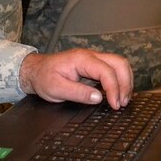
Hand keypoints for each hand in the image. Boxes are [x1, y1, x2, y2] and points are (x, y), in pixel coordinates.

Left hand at [18, 49, 132, 109]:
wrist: (34, 70)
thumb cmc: (43, 77)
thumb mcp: (56, 88)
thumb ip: (78, 92)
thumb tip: (98, 97)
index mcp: (81, 59)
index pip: (106, 71)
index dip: (114, 89)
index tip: (114, 105)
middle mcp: (89, 56)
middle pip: (119, 63)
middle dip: (125, 83)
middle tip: (123, 103)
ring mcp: (92, 59)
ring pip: (119, 64)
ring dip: (125, 81)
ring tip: (123, 100)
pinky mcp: (93, 65)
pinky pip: (113, 68)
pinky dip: (120, 80)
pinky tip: (117, 93)